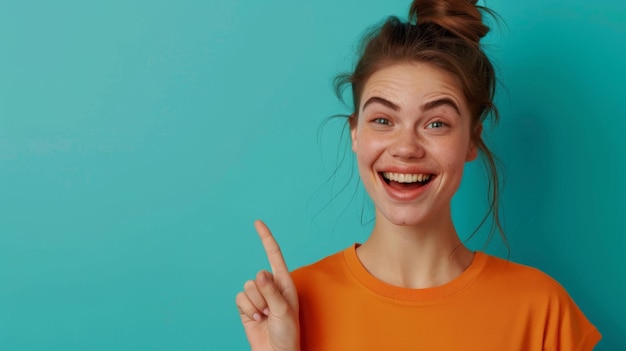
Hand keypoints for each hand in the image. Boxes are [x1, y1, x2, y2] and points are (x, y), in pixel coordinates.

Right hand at [235, 220, 299, 350]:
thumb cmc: (287, 333)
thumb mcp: (284, 311)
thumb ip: (272, 291)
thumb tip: (260, 273)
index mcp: (284, 282)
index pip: (274, 255)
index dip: (265, 238)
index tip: (257, 222)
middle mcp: (270, 286)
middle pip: (256, 278)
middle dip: (263, 297)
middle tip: (273, 312)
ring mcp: (257, 296)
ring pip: (247, 288)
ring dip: (255, 305)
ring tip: (266, 318)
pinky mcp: (246, 307)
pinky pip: (239, 299)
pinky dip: (247, 311)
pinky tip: (257, 320)